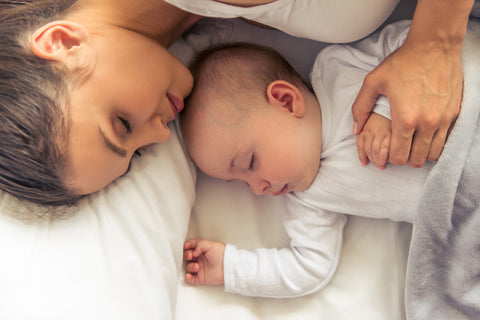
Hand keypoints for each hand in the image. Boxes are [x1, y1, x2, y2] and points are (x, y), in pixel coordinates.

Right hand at [184, 238, 225, 284]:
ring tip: (196, 266)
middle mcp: (200, 258)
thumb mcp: (211, 244)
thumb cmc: (223, 255)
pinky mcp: (200, 277)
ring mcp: (200, 268)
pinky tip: (190, 275)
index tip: (187, 246)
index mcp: (202, 250)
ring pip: (188, 267)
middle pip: (187, 256)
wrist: (228, 267)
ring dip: (189, 266)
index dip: (188, 245)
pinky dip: (188, 277)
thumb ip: (199, 245)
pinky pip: (190, 278)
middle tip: (190, 256)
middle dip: (186, 255)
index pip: (192, 246)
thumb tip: (192, 251)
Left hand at [352, 33, 461, 167]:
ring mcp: (443, 119)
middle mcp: (426, 122)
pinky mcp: (454, 113)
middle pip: (416, 160)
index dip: (390, 158)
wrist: (434, 45)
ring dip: (421, 153)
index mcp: (405, 118)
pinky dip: (435, 142)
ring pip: (433, 154)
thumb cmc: (402, 62)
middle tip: (400, 147)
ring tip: (412, 142)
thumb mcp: (373, 82)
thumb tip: (355, 129)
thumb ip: (361, 107)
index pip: (398, 156)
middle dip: (405, 158)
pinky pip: (445, 140)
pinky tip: (425, 133)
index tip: (388, 148)